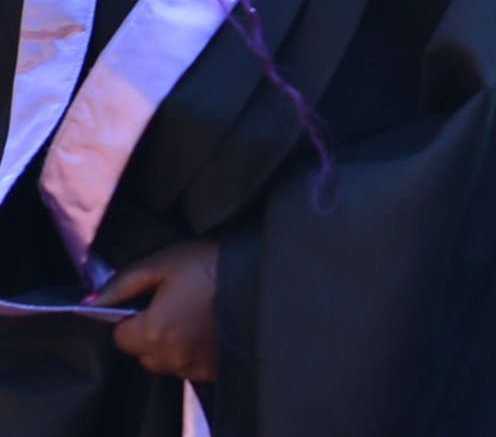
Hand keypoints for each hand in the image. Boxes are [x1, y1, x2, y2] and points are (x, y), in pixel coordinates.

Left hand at [95, 240, 218, 382]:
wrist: (268, 276)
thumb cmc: (215, 264)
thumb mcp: (165, 261)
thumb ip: (123, 282)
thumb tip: (91, 301)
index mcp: (153, 331)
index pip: (121, 336)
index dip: (133, 316)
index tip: (154, 298)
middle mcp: (171, 357)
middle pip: (144, 352)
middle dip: (152, 331)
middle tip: (178, 302)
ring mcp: (196, 367)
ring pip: (168, 360)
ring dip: (174, 343)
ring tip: (198, 313)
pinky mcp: (217, 370)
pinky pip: (192, 366)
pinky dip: (196, 350)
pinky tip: (212, 326)